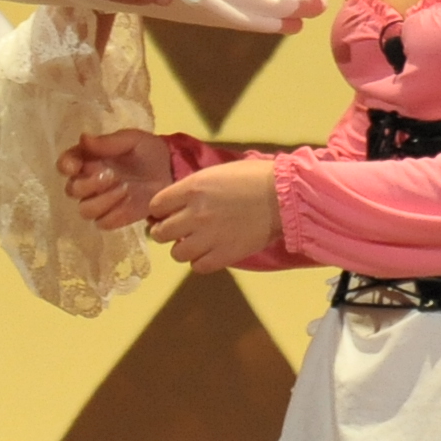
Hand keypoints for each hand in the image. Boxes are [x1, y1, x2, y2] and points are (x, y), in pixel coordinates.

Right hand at [61, 129, 179, 228]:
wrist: (171, 172)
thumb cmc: (148, 152)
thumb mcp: (132, 140)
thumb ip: (108, 142)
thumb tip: (83, 138)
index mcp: (88, 159)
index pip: (65, 164)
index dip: (66, 166)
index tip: (76, 166)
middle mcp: (88, 181)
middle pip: (72, 190)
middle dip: (88, 185)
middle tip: (111, 175)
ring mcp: (100, 202)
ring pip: (84, 210)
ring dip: (102, 201)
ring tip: (125, 189)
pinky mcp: (114, 218)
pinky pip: (102, 223)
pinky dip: (114, 214)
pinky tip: (129, 203)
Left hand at [148, 158, 283, 270]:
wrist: (284, 196)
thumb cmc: (254, 177)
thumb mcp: (216, 173)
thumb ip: (193, 188)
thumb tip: (177, 203)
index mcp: (192, 189)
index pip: (156, 206)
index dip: (159, 211)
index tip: (166, 213)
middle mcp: (194, 214)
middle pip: (161, 233)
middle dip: (166, 231)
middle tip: (178, 230)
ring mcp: (208, 237)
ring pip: (176, 253)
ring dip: (183, 248)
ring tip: (195, 243)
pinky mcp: (224, 255)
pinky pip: (197, 267)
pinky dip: (200, 262)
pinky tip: (208, 253)